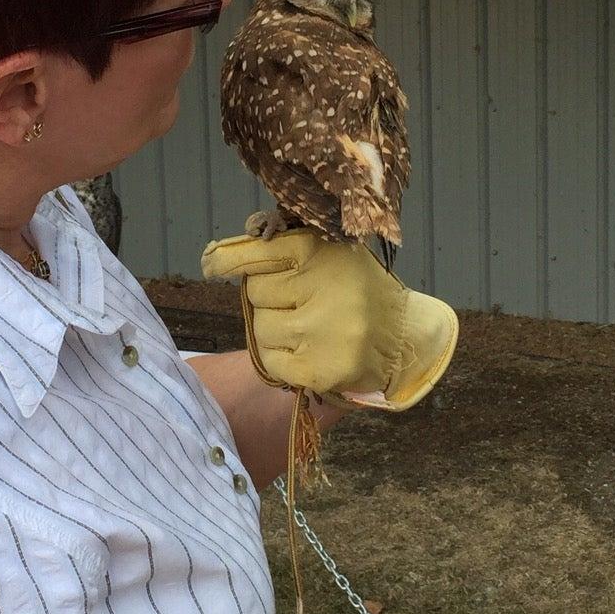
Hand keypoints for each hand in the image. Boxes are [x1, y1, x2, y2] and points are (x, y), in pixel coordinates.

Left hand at [200, 227, 457, 409]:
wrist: (403, 338)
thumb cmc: (354, 289)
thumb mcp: (328, 254)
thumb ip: (280, 245)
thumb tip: (220, 253)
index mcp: (324, 250)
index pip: (260, 250)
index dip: (229, 258)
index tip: (211, 263)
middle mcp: (325, 286)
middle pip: (256, 290)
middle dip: (269, 297)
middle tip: (300, 302)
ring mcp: (322, 330)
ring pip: (260, 327)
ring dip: (272, 329)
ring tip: (306, 327)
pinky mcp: (319, 368)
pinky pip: (269, 361)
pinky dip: (278, 358)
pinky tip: (304, 351)